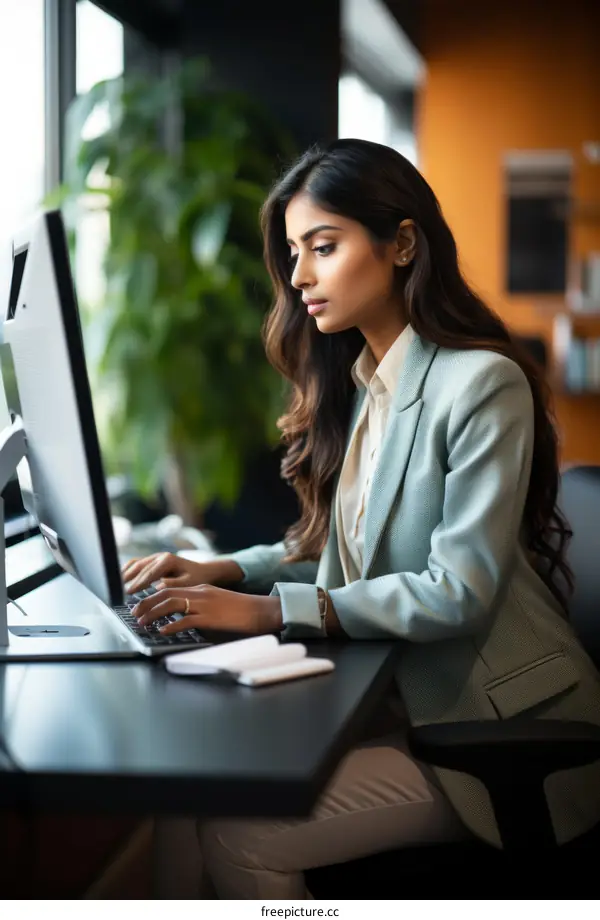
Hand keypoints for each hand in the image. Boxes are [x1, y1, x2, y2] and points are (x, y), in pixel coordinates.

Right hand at [121, 553, 242, 593]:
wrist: (202, 571)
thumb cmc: (196, 578)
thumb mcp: (189, 583)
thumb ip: (174, 584)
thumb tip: (158, 585)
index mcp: (168, 560)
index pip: (149, 573)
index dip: (138, 583)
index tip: (129, 592)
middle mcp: (160, 556)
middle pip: (140, 568)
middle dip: (130, 581)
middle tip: (119, 593)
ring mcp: (155, 557)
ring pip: (136, 564)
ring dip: (126, 575)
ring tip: (116, 587)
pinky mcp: (153, 560)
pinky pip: (137, 563)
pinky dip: (128, 570)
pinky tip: (122, 580)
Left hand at [132, 584, 282, 635]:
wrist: (261, 610)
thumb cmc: (241, 610)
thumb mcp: (216, 602)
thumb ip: (198, 606)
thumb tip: (180, 617)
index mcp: (200, 589)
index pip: (170, 589)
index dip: (151, 597)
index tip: (140, 605)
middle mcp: (200, 593)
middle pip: (165, 594)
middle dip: (146, 603)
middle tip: (134, 614)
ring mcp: (205, 604)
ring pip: (171, 604)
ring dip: (153, 613)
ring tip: (142, 622)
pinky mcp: (210, 617)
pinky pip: (186, 620)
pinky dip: (172, 625)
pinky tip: (163, 631)